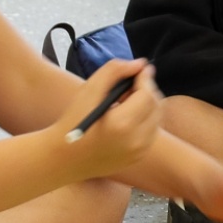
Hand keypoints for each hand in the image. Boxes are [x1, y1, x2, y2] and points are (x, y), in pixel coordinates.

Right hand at [53, 59, 161, 176]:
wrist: (65, 158)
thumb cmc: (73, 121)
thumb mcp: (88, 91)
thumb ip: (114, 71)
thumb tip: (140, 64)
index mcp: (122, 124)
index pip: (148, 94)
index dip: (146, 78)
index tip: (141, 68)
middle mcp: (136, 140)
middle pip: (156, 105)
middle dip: (147, 90)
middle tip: (130, 84)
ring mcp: (140, 151)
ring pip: (157, 118)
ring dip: (147, 104)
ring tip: (125, 101)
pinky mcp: (140, 157)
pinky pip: (152, 131)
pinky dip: (145, 119)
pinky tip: (126, 117)